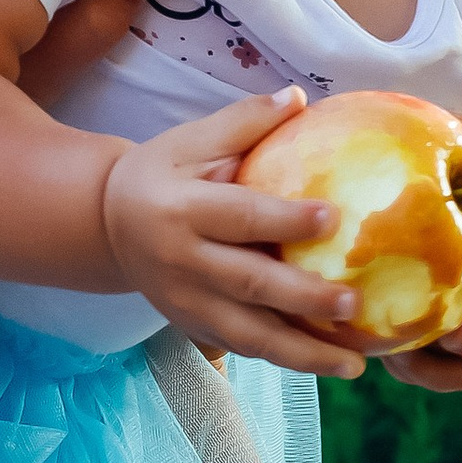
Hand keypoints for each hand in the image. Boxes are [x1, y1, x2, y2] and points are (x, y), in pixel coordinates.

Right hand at [102, 89, 368, 378]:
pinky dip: (286, 360)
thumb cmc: (160, 174)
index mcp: (181, 209)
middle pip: (249, 286)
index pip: (240, 216)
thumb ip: (244, 122)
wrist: (106, 224)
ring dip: (302, 354)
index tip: (334, 218)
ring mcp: (186, 303)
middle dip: (304, 298)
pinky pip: (244, 347)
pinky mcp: (193, 327)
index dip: (285, 219)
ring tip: (353, 365)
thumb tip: (299, 97)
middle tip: (355, 303)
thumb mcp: (190, 141)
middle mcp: (182, 262)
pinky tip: (328, 364)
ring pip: (248, 335)